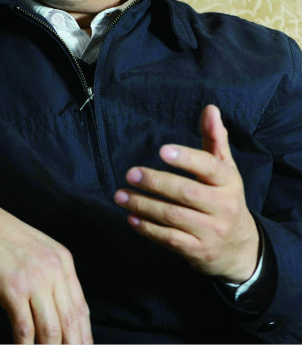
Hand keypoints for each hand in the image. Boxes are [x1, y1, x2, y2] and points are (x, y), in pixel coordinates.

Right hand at [0, 183, 91, 343]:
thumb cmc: (1, 238)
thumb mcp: (37, 252)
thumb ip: (51, 276)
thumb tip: (59, 310)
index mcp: (63, 261)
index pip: (81, 309)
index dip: (84, 336)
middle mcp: (54, 270)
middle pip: (71, 323)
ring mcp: (34, 279)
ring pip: (51, 330)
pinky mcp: (12, 288)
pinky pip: (24, 328)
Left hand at [114, 104, 259, 282]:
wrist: (239, 248)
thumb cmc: (224, 197)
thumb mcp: (225, 169)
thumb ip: (214, 139)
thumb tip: (210, 109)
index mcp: (229, 182)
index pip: (209, 167)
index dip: (186, 158)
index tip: (161, 150)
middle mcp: (223, 207)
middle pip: (186, 193)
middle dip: (156, 183)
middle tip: (131, 173)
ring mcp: (211, 231)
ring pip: (173, 216)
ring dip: (143, 205)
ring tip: (120, 195)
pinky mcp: (197, 251)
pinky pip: (169, 239)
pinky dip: (148, 229)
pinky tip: (131, 218)